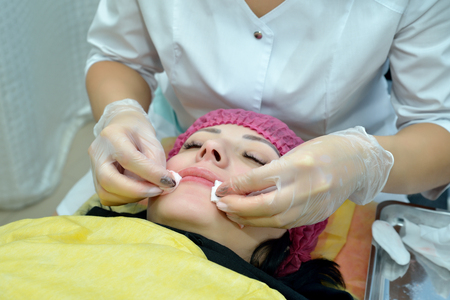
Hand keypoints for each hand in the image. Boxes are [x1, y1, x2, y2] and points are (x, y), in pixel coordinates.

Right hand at [88, 99, 175, 205]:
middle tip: (158, 190)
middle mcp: (97, 152)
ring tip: (150, 189)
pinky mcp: (95, 180)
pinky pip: (107, 197)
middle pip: (109, 180)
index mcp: (112, 136)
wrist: (121, 128)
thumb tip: (163, 184)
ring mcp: (93, 168)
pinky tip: (138, 191)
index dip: (150, 173)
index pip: (129, 158)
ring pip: (106, 193)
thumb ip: (156, 161)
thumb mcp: (151, 140)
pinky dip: (125, 199)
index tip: (169, 182)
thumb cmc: (138, 133)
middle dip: (137, 191)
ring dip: (133, 197)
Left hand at [215, 127, 393, 227]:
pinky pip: (285, 224)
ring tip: (230, 212)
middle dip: (237, 207)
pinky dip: (265, 223)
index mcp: (298, 166)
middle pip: (264, 205)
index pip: (258, 180)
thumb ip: (273, 171)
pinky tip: (251, 219)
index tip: (219, 188)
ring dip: (248, 218)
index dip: (235, 186)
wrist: (358, 164)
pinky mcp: (314, 217)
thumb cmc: (324, 151)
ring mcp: (311, 206)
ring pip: (273, 220)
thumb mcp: (295, 152)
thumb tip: (244, 186)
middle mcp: (305, 188)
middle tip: (219, 203)